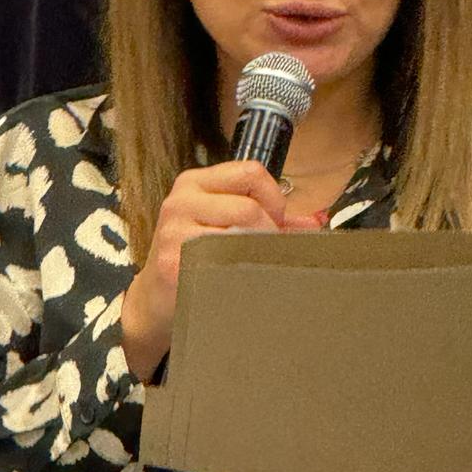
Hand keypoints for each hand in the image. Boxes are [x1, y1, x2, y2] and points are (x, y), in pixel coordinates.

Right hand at [121, 160, 286, 381]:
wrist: (155, 300)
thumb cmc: (197, 257)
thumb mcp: (224, 224)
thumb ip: (269, 218)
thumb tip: (317, 222)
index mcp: (195, 182)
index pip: (250, 172)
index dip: (274, 198)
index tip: (276, 222)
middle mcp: (181, 200)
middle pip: (249, 207)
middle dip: (270, 232)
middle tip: (269, 252)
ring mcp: (173, 232)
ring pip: (239, 234)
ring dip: (257, 253)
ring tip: (254, 265)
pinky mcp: (173, 263)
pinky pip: (223, 262)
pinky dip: (241, 272)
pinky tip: (238, 280)